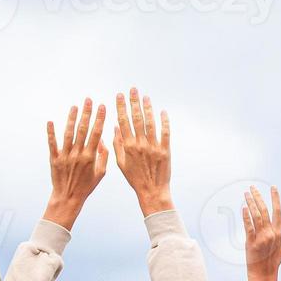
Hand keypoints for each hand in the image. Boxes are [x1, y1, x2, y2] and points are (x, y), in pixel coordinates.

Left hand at [43, 98, 108, 230]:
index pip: (96, 133)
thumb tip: (102, 140)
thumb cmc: (86, 186)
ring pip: (68, 134)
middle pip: (83, 130)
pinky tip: (50, 121)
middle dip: (86, 114)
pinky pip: (52, 144)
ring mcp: (65, 156)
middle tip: (88, 100)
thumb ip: (103, 157)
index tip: (102, 106)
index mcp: (90, 157)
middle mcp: (78, 155)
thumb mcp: (100, 174)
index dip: (100, 119)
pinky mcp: (54, 159)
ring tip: (75, 106)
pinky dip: (51, 133)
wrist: (68, 198)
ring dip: (71, 119)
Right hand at [113, 88, 171, 215]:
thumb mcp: (121, 163)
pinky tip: (162, 111)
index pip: (123, 122)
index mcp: (128, 146)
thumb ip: (117, 145)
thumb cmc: (135, 178)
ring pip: (150, 123)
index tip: (119, 95)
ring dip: (148, 108)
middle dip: (134, 102)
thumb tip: (115, 127)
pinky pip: (165, 133)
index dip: (121, 107)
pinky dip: (164, 121)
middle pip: (136, 118)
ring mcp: (153, 147)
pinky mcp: (165, 151)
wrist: (151, 191)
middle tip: (133, 89)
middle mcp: (140, 144)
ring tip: (145, 96)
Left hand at [242, 186, 280, 280]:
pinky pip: (248, 226)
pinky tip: (243, 207)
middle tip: (252, 187)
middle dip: (259, 197)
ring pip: (256, 216)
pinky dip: (246, 216)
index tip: (273, 187)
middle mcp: (271, 233)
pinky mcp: (251, 242)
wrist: (264, 274)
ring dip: (251, 203)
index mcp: (279, 232)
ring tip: (246, 194)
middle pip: (265, 210)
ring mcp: (261, 237)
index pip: (278, 211)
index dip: (275, 198)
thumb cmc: (274, 260)